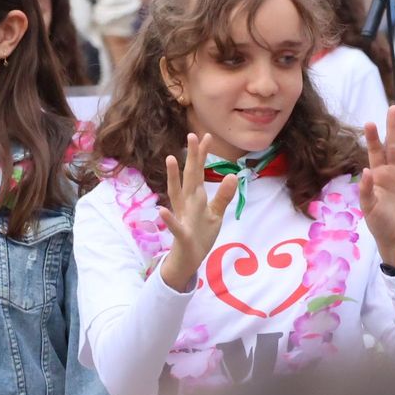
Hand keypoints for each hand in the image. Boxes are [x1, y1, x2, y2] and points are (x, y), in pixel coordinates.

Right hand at [156, 133, 239, 292]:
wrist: (187, 259)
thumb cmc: (200, 234)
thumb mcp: (215, 214)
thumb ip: (223, 196)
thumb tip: (232, 175)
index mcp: (196, 198)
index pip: (199, 172)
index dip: (203, 155)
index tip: (207, 135)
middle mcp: (187, 203)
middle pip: (190, 176)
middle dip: (192, 157)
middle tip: (192, 135)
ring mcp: (182, 216)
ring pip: (177, 194)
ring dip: (173, 178)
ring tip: (170, 159)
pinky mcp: (181, 234)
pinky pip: (174, 226)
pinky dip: (169, 219)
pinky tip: (162, 211)